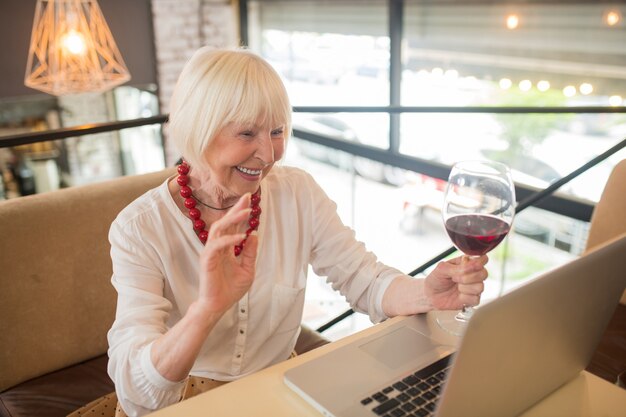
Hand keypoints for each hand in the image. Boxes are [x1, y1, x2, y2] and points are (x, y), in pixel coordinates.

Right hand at [196, 193, 257, 314]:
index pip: (233, 226)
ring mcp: (211, 252)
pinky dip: (229, 240)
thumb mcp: (247, 269)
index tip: (250, 199)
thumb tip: (254, 234)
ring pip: (219, 229)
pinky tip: (241, 237)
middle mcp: (218, 246)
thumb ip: (250, 252)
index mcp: (227, 247)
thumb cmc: (230, 289)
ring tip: (246, 212)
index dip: (240, 212)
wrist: (218, 305)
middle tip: (247, 197)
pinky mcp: (207, 260)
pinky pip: (217, 246)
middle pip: (225, 222)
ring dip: (233, 219)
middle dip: (236, 209)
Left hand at [424, 255, 488, 309]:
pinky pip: (475, 299)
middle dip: (468, 276)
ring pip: (480, 287)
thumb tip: (470, 266)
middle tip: (455, 278)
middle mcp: (473, 275)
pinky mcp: (472, 300)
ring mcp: (474, 288)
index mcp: (467, 263)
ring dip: (465, 287)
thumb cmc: (436, 279)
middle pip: (484, 273)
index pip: (482, 259)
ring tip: (456, 286)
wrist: (429, 295)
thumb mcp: (442, 269)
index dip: (479, 262)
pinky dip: (465, 297)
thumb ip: (457, 267)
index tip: (467, 265)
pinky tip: (458, 295)